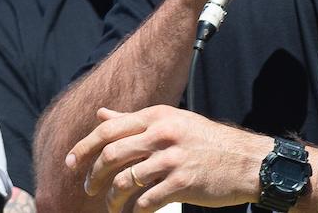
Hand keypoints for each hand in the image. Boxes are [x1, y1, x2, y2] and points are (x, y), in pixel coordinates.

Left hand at [65, 105, 270, 211]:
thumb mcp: (171, 121)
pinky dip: (134, 211)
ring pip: (124, 181)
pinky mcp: (182, 183)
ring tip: (112, 206)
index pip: (109, 129)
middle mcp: (163, 133)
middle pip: (111, 155)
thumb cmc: (206, 141)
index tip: (71, 164)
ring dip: (111, 199)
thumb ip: (134, 120)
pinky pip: (145, 201)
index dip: (83, 148)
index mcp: (158, 116)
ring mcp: (172, 158)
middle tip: (89, 189)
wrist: (245, 160)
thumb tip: (101, 114)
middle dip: (93, 176)